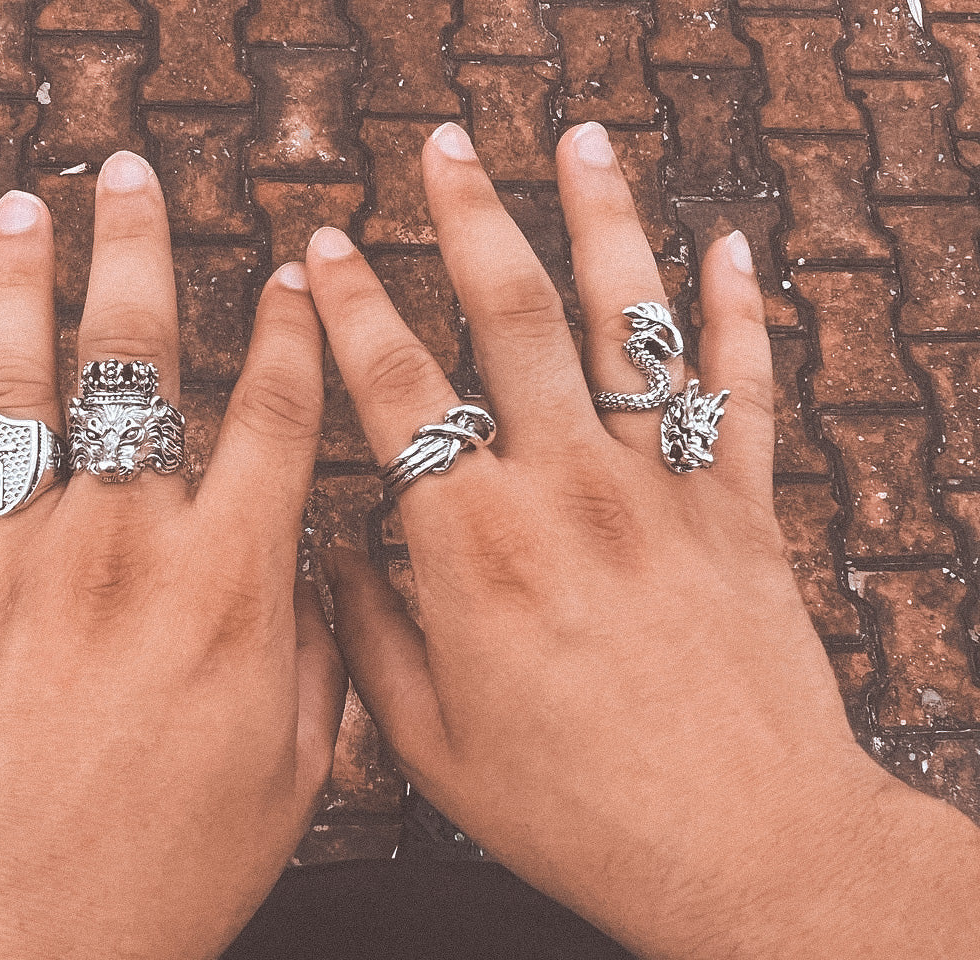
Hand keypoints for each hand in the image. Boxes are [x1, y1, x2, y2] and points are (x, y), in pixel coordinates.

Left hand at [0, 152, 345, 959]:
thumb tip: (318, 570)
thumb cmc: (166, 874)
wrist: (16, 950)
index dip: (289, 334)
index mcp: (229, 589)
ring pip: (14, 388)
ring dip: (20, 283)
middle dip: (139, 253)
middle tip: (133, 175)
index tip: (291, 277)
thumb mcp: (295, 773)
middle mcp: (122, 550)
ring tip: (28, 206)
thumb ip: (318, 653)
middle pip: (133, 364)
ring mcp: (15, 566)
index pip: (273, 419)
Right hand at [311, 121, 979, 957]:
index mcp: (476, 546)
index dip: (351, 309)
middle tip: (442, 148)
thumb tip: (329, 551)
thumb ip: (370, 634)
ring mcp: (667, 489)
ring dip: (602, 219)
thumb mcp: (433, 743)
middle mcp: (571, 490)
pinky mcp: (746, 510)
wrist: (746, 849)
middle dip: (468, 218)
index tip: (323, 250)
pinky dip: (742, 310)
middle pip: (510, 316)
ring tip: (579, 141)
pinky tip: (731, 244)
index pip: (395, 388)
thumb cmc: (580, 810)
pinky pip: (747, 386)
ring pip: (630, 322)